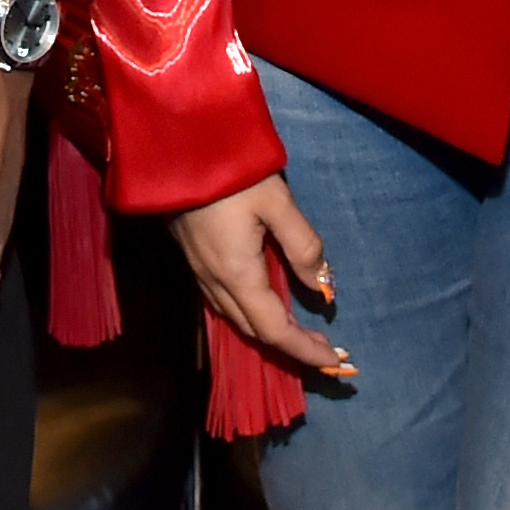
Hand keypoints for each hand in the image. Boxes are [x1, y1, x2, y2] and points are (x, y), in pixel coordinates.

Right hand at [169, 175, 347, 385]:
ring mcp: (200, 272)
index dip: (304, 350)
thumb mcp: (277, 201)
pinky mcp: (194, 258)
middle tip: (323, 345)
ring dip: (269, 330)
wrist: (176, 149)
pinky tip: (265, 300)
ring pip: (237, 318)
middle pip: (254, 330)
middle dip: (290, 345)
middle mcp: (216, 283)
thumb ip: (302, 245)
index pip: (274, 329)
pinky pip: (224, 302)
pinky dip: (250, 313)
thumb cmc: (231, 172)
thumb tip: (322, 285)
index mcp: (238, 275)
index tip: (333, 360)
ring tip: (300, 328)